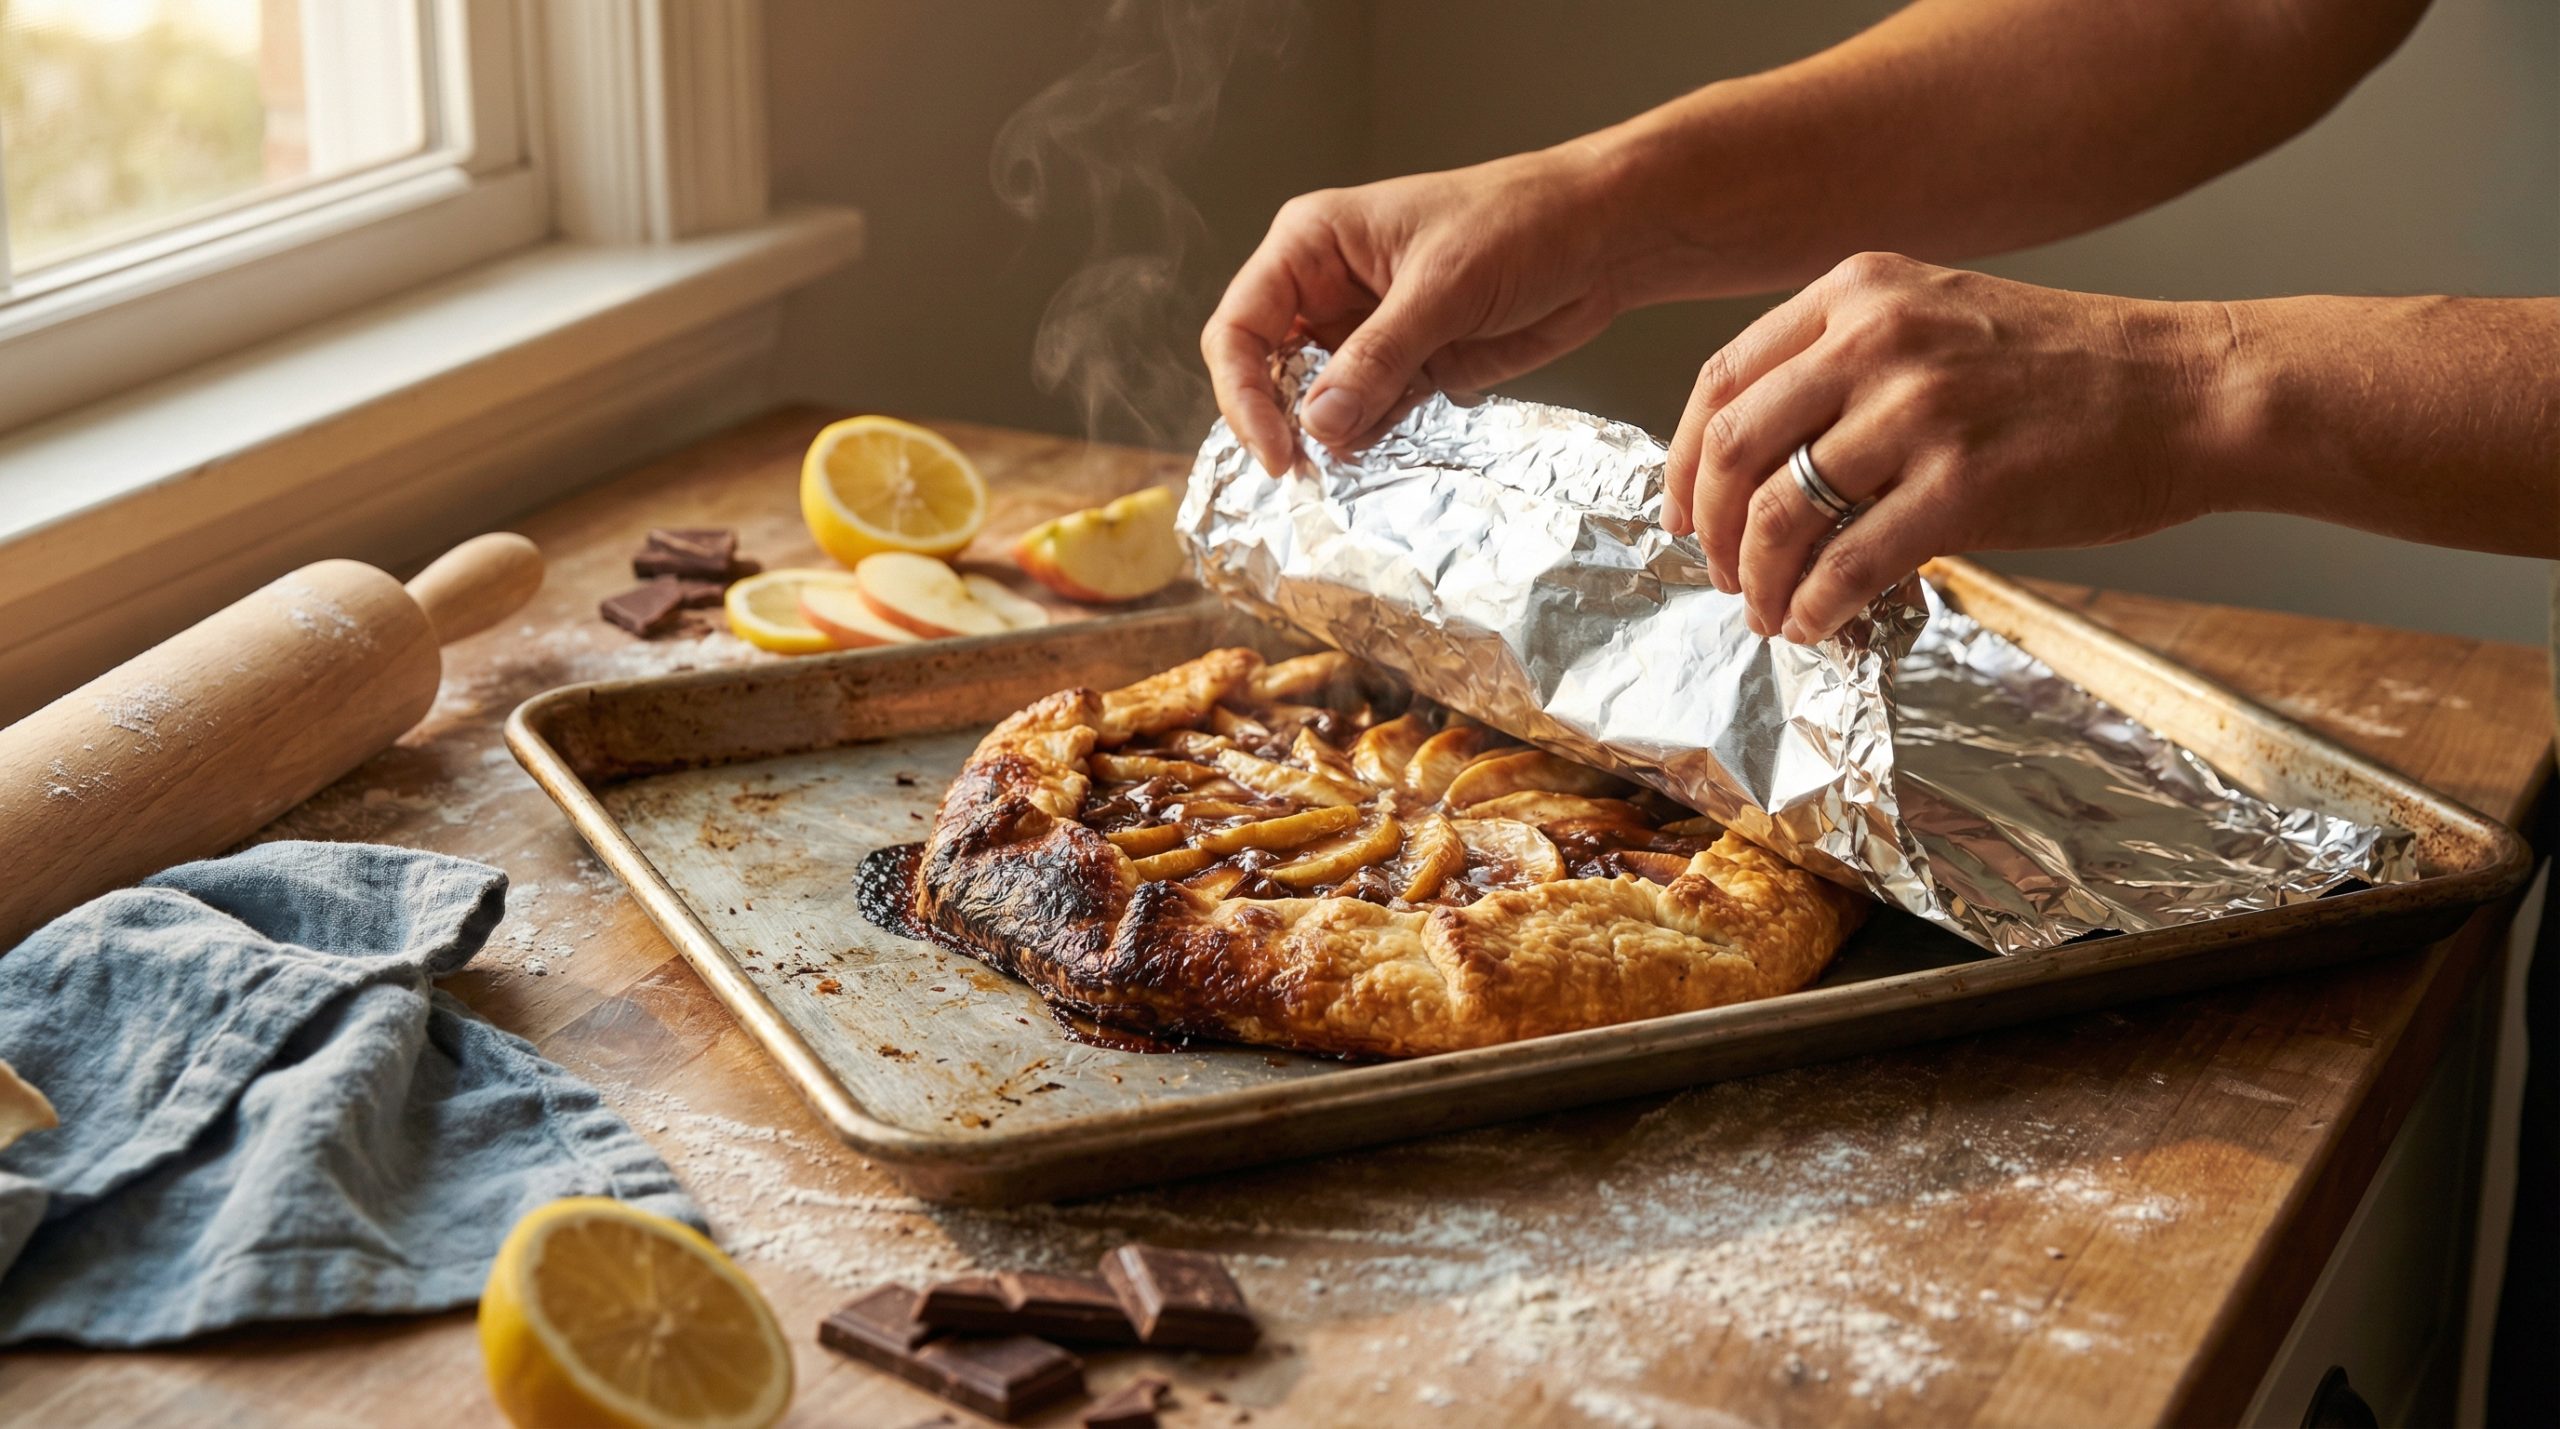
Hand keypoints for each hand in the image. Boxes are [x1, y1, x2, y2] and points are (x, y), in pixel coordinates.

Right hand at [1203, 144, 1634, 474]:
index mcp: (1312, 244)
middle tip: (1304, 477)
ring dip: (1328, 440)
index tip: (1276, 452)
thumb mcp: (1443, 288)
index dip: (1243, 394)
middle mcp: (1326, 288)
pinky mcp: (1405, 365)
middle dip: (1282, 423)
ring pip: (1315, 401)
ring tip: (1349, 472)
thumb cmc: (1522, 222)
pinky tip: (1379, 459)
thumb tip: (1318, 423)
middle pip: (1266, 370)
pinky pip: (1365, 415)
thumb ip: (1376, 357)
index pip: (1240, 327)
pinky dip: (1368, 443)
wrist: (1602, 238)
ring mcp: (1364, 331)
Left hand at [1663, 253, 2228, 641]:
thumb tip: (1758, 459)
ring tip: (1766, 610)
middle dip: (1708, 527)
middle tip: (1719, 574)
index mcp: (1860, 292)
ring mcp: (1921, 413)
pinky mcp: (1964, 488)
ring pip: (1776, 512)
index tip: (1681, 513)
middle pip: (1731, 448)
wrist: (2195, 390)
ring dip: (1755, 579)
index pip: (1721, 380)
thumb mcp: (1942, 317)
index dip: (1681, 461)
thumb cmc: (2072, 368)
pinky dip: (1812, 607)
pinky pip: (1845, 566)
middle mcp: (1877, 340)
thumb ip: (1848, 362)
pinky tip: (1815, 625)